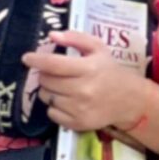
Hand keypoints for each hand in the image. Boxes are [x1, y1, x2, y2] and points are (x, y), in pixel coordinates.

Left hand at [25, 31, 158, 135]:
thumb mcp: (99, 49)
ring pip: (46, 97)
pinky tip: (69, 102)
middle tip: (56, 74)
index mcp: (88, 68)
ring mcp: (79, 108)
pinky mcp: (77, 123)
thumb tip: (52, 35)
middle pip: (46, 81)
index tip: (27, 58)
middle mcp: (83, 90)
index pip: (52, 64)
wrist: (131, 100)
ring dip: (50, 91)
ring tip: (64, 88)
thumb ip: (76, 39)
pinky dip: (56, 107)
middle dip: (46, 75)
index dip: (36, 60)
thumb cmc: (111, 71)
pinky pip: (51, 114)